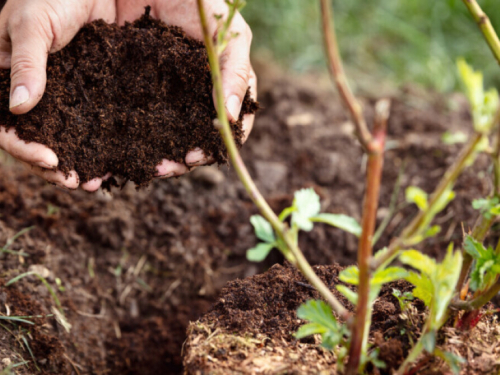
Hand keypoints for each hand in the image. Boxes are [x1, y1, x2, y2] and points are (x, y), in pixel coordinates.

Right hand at [0, 0, 115, 190]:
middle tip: (78, 183)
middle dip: (55, 166)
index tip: (51, 160)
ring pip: (66, 138)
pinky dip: (101, 143)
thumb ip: (26, 63)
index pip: (6, 126)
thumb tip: (18, 108)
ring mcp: (63, 97)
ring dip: (79, 162)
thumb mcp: (32, 24)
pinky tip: (116, 159)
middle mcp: (36, 95)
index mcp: (7, 80)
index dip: (23, 147)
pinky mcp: (91, 93)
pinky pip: (94, 123)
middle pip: (38, 140)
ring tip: (97, 181)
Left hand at [116, 0, 256, 178]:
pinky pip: (137, 112)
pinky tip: (124, 148)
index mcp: (222, 82)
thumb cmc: (203, 1)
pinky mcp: (138, 81)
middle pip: (195, 134)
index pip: (228, 125)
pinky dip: (134, 133)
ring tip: (146, 166)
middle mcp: (196, 89)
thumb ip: (236, 73)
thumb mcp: (230, 36)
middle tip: (167, 168)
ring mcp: (167, 87)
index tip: (197, 157)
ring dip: (160, 151)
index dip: (216, 146)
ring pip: (167, 128)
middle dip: (184, 156)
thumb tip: (233, 119)